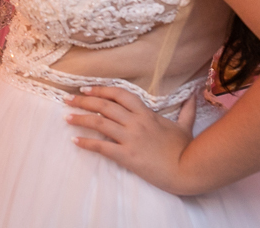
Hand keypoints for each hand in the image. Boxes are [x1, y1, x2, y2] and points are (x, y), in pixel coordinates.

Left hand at [64, 86, 200, 194]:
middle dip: (84, 101)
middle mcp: (136, 122)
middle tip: (68, 98)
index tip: (86, 89)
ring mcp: (130, 138)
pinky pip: (102, 147)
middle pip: (104, 106)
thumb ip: (186, 110)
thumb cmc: (186, 149)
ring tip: (66, 117)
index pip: (120, 95)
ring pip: (99, 122)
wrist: (188, 170)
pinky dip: (87, 143)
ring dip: (80, 118)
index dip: (101, 90)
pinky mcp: (127, 156)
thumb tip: (193, 95)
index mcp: (146, 114)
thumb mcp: (185, 126)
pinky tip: (75, 141)